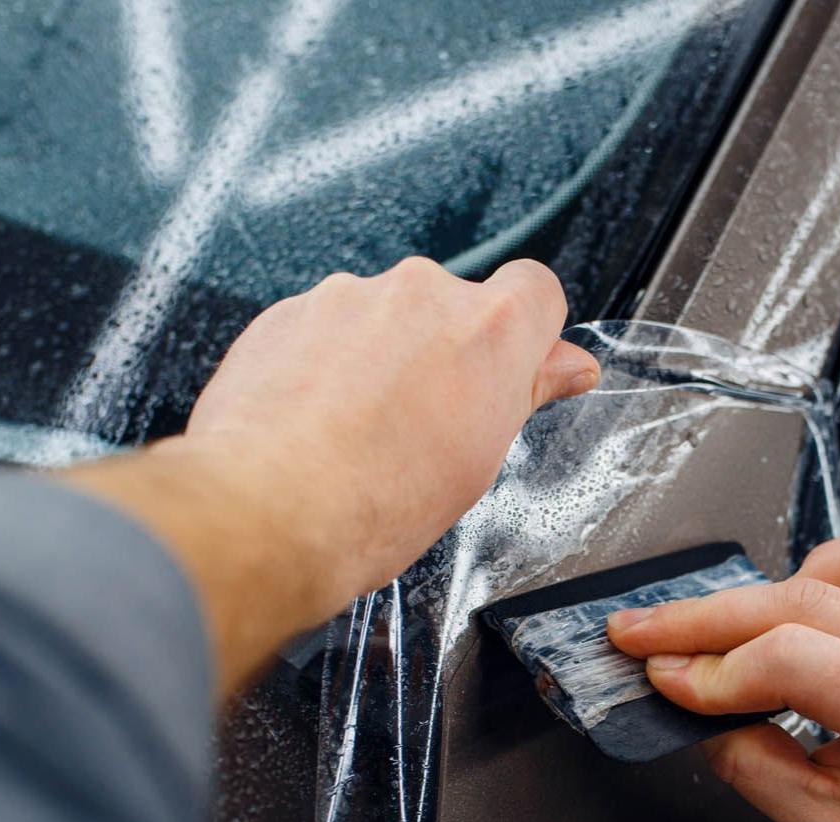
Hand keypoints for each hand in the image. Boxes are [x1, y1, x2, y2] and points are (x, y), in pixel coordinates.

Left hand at [65, 258, 597, 694]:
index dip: (530, 331)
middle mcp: (421, 294)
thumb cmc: (378, 503)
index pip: (536, 291)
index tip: (517, 367)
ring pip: (386, 318)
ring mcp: (350, 297)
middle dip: (447, 353)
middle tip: (431, 425)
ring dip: (385, 358)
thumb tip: (567, 366)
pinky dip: (329, 364)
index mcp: (489, 330)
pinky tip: (322, 423)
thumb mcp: (480, 459)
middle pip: (455, 306)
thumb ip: (527, 391)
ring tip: (365, 433)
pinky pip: (327, 327)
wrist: (272, 511)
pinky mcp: (290, 312)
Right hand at [608, 520, 839, 821]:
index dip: (709, 667)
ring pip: (838, 560)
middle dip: (705, 619)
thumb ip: (747, 759)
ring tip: (735, 639)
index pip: (789, 657)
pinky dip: (826, 574)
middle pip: (799, 599)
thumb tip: (690, 700)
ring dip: (770, 594)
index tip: (659, 676)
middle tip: (644, 632)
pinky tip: (803, 619)